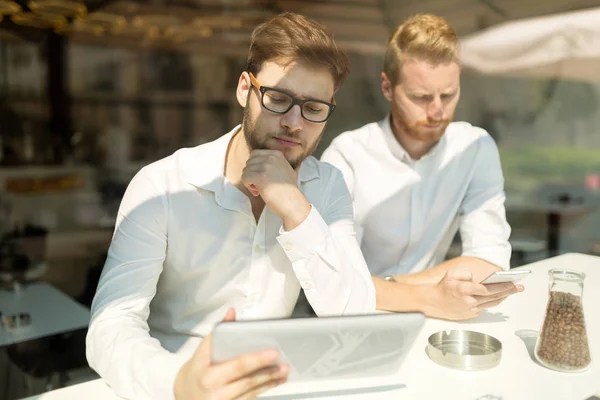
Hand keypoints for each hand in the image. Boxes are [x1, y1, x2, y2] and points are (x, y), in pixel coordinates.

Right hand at [174, 309, 288, 399]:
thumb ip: (218, 332)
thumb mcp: (201, 351)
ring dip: (270, 381)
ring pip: (252, 391)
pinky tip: (274, 382)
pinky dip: (264, 390)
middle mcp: (216, 392)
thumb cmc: (196, 371)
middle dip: (268, 372)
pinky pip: (250, 398)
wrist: (185, 395)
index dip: (257, 360)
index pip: (237, 366)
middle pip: (248, 381)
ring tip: (283, 372)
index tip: (273, 352)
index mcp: (209, 375)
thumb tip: (231, 313)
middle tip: (284, 363)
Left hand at [242, 150, 310, 228]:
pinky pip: (245, 177)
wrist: (292, 202)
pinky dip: (248, 186)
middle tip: (259, 185)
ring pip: (246, 170)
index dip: (254, 166)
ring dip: (249, 181)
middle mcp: (271, 157)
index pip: (255, 154)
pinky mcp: (260, 177)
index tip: (261, 176)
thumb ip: (275, 163)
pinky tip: (257, 192)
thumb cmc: (289, 190)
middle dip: (251, 173)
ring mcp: (266, 166)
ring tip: (259, 189)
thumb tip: (259, 162)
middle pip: (249, 162)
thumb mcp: (286, 169)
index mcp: (276, 154)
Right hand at [427, 269, 522, 319]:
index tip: (511, 282)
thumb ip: (465, 274)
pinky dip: (493, 302)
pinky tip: (499, 297)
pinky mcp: (470, 315)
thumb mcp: (450, 274)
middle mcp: (469, 301)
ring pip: (491, 303)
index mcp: (464, 290)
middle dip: (508, 291)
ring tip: (513, 290)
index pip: (487, 288)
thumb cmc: (442, 287)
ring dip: (503, 297)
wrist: (432, 303)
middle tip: (519, 287)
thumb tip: (476, 279)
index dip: (501, 286)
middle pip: (493, 296)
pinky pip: (485, 307)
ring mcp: (470, 310)